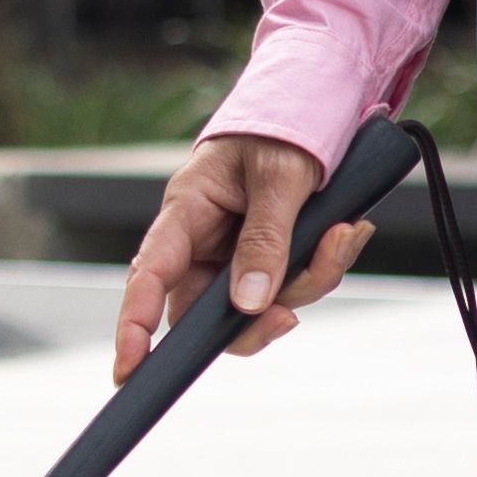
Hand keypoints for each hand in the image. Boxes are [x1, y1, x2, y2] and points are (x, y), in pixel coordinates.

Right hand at [112, 126, 381, 384]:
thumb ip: (265, 239)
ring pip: (261, 306)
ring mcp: (238, 254)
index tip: (127, 369)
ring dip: (308, 281)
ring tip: (343, 233)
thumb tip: (249, 304)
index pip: (149, 275)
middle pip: (208, 313)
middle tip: (288, 319)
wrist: (314, 107)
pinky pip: (295, 286)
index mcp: (186, 211)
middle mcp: (205, 241)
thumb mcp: (279, 177)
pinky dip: (326, 266)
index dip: (133, 325)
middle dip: (255, 322)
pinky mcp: (273, 259)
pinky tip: (349, 231)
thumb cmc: (282, 129)